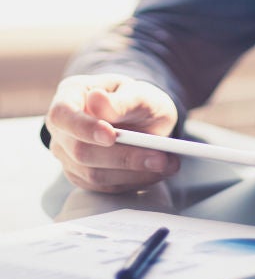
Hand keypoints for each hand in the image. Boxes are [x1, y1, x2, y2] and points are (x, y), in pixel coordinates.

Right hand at [45, 74, 179, 192]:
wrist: (142, 116)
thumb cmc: (136, 99)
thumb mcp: (138, 92)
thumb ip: (121, 100)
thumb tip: (96, 100)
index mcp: (69, 96)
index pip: (62, 114)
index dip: (83, 128)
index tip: (110, 136)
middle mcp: (62, 129)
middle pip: (80, 150)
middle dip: (123, 156)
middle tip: (160, 157)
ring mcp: (68, 155)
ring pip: (93, 173)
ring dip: (134, 172)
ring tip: (167, 163)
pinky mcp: (82, 176)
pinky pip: (105, 186)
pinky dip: (134, 180)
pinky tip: (157, 171)